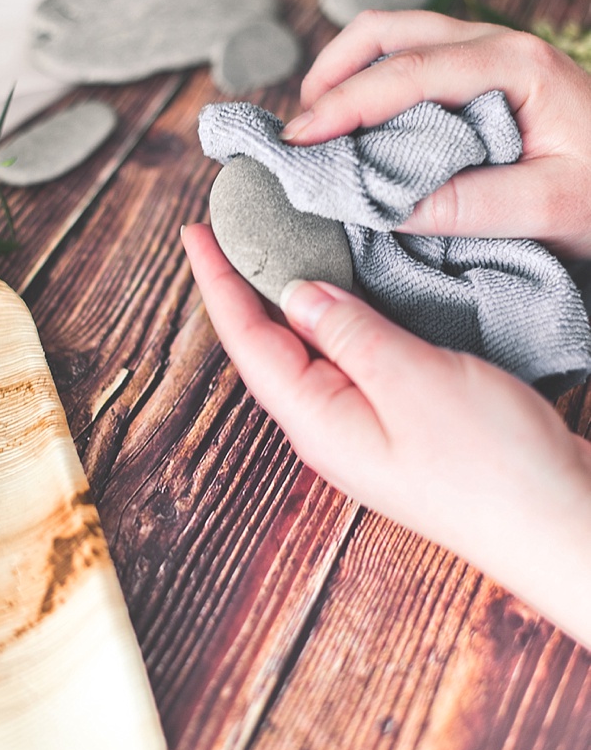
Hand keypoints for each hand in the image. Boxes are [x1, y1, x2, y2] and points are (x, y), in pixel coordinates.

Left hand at [183, 223, 590, 647]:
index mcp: (316, 421)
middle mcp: (328, 427)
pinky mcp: (398, 422)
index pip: (245, 339)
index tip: (195, 231)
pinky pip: (346, 358)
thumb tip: (297, 294)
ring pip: (306, 350)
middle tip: (231, 228)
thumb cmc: (493, 465)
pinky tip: (343, 294)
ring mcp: (363, 427)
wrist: (558, 522)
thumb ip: (350, 334)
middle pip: (266, 345)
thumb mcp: (413, 381)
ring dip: (285, 298)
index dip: (217, 281)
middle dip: (242, 285)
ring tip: (273, 248)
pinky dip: (334, 316)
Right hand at [280, 11, 590, 258]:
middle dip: (330, 76)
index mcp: (516, 64)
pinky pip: (413, 62)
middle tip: (299, 135)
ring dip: (346, 76)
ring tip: (320, 130)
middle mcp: (497, 44)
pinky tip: (361, 129)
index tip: (297, 141)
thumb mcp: (552, 208)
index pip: (407, 72)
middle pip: (388, 32)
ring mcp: (489, 54)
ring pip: (395, 39)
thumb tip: (384, 205)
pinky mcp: (484, 75)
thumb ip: (471, 205)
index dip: (342, 104)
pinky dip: (372, 86)